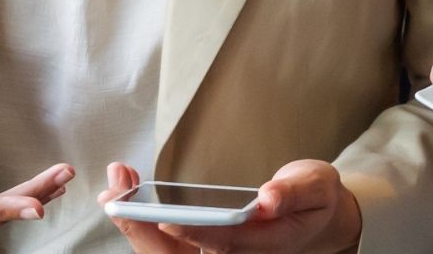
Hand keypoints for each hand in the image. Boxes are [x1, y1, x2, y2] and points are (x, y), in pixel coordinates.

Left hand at [99, 161, 360, 252]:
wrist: (317, 214)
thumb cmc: (315, 199)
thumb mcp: (316, 187)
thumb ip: (293, 193)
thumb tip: (267, 198)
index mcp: (262, 246)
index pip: (221, 245)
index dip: (192, 234)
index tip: (165, 219)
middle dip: (142, 231)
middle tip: (115, 196)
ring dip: (134, 225)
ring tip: (115, 186)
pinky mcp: (200, 246)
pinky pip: (164, 243)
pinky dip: (141, 221)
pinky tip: (124, 193)